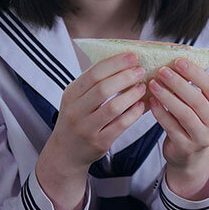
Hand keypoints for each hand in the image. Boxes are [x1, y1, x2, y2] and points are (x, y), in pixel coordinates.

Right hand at [36, 52, 146, 209]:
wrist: (65, 153)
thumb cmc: (77, 118)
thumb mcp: (77, 98)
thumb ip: (95, 83)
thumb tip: (125, 63)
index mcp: (71, 94)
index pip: (94, 73)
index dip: (115, 63)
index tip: (133, 56)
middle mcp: (76, 110)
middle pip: (103, 89)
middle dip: (125, 77)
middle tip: (141, 70)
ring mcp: (86, 128)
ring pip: (113, 107)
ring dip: (132, 95)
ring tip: (143, 87)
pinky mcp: (98, 142)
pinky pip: (120, 125)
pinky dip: (134, 113)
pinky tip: (142, 105)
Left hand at [148, 58, 208, 199]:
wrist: (188, 155)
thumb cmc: (190, 122)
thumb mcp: (196, 105)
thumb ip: (191, 87)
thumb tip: (174, 59)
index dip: (195, 72)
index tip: (178, 60)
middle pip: (197, 100)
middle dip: (178, 83)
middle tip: (162, 70)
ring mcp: (203, 137)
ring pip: (184, 113)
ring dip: (167, 96)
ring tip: (153, 83)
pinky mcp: (187, 147)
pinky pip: (171, 127)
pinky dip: (160, 113)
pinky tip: (151, 101)